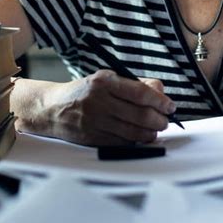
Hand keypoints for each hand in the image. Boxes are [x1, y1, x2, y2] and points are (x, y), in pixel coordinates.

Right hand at [11, 71, 176, 145]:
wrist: (52, 108)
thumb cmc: (86, 92)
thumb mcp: (107, 78)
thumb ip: (134, 84)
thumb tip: (161, 91)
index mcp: (104, 82)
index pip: (140, 93)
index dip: (160, 101)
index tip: (170, 106)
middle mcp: (99, 101)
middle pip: (140, 115)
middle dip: (159, 120)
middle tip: (165, 121)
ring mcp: (95, 122)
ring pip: (133, 132)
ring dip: (150, 133)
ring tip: (155, 130)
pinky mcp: (93, 138)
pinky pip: (122, 143)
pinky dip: (135, 142)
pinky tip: (140, 137)